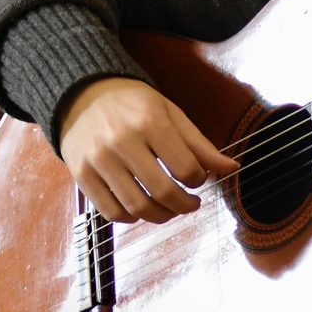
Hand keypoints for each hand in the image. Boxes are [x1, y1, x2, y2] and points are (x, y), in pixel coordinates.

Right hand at [58, 77, 238, 223]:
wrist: (84, 93)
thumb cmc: (134, 104)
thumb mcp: (171, 114)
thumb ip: (199, 144)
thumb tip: (230, 168)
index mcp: (150, 122)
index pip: (185, 167)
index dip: (199, 180)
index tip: (198, 178)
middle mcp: (122, 142)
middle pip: (162, 191)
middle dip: (184, 205)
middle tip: (191, 204)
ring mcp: (98, 160)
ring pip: (137, 206)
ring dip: (161, 216)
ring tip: (169, 209)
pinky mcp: (81, 175)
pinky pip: (110, 212)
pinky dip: (131, 217)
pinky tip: (141, 208)